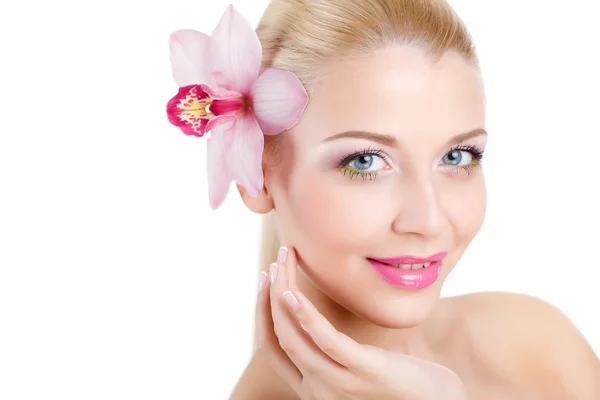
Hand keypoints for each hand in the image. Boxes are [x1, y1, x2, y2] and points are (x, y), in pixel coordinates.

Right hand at [255, 245, 466, 399]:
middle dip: (267, 298)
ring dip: (282, 293)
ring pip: (292, 335)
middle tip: (271, 266)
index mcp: (312, 387)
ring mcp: (336, 384)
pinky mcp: (362, 371)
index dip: (262, 314)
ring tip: (282, 263)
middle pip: (276, 338)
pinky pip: (324, 340)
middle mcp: (315, 390)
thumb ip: (337, 354)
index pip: (272, 348)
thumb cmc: (402, 386)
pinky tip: (293, 292)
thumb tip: (322, 323)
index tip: (265, 282)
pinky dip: (304, 315)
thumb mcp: (358, 369)